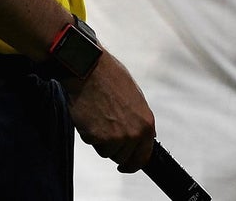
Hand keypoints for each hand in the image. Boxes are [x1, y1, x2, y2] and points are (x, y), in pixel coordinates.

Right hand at [65, 49, 156, 171]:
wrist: (89, 71)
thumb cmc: (111, 78)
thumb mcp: (136, 98)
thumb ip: (140, 120)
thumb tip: (145, 136)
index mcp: (146, 123)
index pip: (143, 157)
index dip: (133, 164)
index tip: (126, 166)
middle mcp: (133, 134)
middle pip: (122, 158)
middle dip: (114, 148)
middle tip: (106, 129)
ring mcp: (115, 138)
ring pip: (106, 152)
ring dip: (101, 140)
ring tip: (99, 116)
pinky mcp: (96, 138)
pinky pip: (92, 144)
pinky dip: (89, 133)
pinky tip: (90, 115)